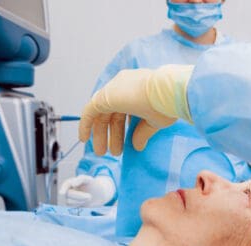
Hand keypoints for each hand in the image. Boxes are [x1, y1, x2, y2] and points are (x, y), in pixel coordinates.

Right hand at [59, 175, 115, 206]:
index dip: (63, 188)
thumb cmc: (93, 184)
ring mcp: (70, 198)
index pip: (66, 185)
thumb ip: (81, 179)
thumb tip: (72, 184)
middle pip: (68, 194)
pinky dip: (81, 204)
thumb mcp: (89, 179)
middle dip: (79, 196)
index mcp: (71, 182)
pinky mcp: (73, 205)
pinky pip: (73, 207)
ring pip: (69, 202)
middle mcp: (68, 190)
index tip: (62, 193)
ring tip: (89, 197)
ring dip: (81, 201)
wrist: (100, 194)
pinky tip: (86, 201)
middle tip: (90, 197)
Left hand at [79, 65, 193, 154]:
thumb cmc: (166, 104)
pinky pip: (90, 111)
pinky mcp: (105, 96)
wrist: (166, 92)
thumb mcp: (155, 122)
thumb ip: (142, 133)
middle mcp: (123, 87)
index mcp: (138, 90)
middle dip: (113, 135)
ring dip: (101, 134)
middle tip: (114, 152)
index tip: (125, 142)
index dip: (123, 128)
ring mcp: (113, 90)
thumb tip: (137, 145)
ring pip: (102, 114)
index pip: (126, 111)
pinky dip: (86, 124)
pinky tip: (84, 139)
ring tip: (102, 152)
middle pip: (113, 114)